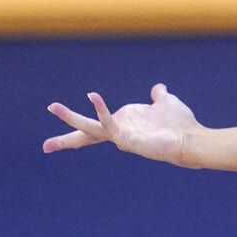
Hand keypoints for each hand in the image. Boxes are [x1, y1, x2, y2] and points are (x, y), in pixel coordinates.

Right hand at [44, 83, 201, 164]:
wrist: (191, 138)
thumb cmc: (180, 124)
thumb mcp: (166, 103)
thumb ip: (159, 96)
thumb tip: (158, 89)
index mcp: (124, 123)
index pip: (97, 126)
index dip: (80, 128)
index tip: (62, 130)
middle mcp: (119, 131)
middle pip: (86, 136)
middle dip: (65, 140)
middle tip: (45, 147)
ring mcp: (121, 136)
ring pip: (90, 128)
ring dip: (70, 118)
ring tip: (52, 106)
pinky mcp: (126, 138)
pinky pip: (108, 123)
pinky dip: (101, 109)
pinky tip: (92, 96)